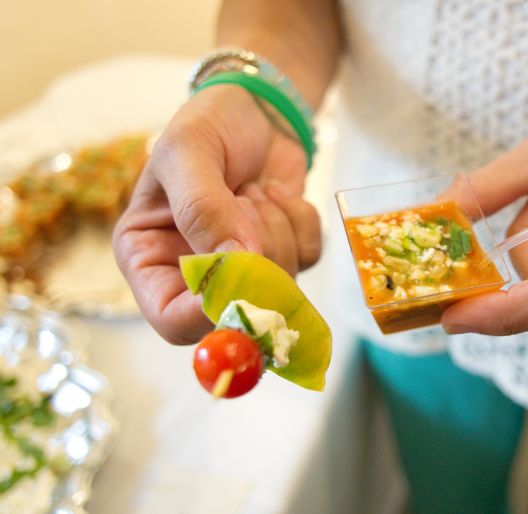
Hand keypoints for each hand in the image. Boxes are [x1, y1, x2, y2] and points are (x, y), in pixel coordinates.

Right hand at [113, 85, 320, 343]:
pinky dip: (301, 221)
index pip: (173, 320)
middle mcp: (194, 274)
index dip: (209, 308)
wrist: (255, 107)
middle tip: (246, 199)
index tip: (238, 266)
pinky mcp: (283, 254)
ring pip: (279, 284)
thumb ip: (202, 209)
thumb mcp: (187, 153)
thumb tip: (236, 263)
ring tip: (253, 189)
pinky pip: (308, 258)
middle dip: (254, 256)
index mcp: (149, 258)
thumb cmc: (208, 125)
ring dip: (276, 227)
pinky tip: (275, 193)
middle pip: (235, 310)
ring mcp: (243, 268)